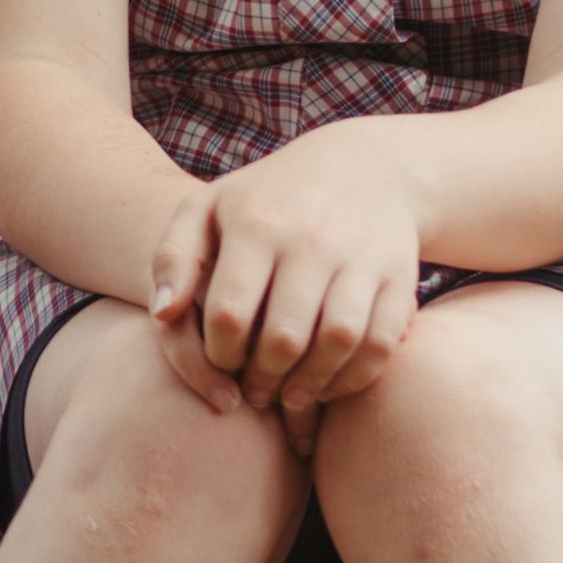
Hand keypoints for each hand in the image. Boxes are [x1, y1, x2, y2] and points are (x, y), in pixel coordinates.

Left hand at [145, 135, 423, 415]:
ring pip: (338, 343)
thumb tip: (162, 313)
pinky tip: (330, 384)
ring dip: (311, 384)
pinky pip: (381, 343)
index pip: (229, 313)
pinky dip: (355, 377)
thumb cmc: (267, 199)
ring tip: (291, 396)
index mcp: (256, 224)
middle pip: (284, 337)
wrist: (365, 167)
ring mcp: (360, 258)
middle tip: (255, 392)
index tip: (222, 362)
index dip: (219, 355)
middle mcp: (311, 239)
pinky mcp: (399, 277)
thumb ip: (172, 258)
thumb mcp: (208, 209)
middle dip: (263, 379)